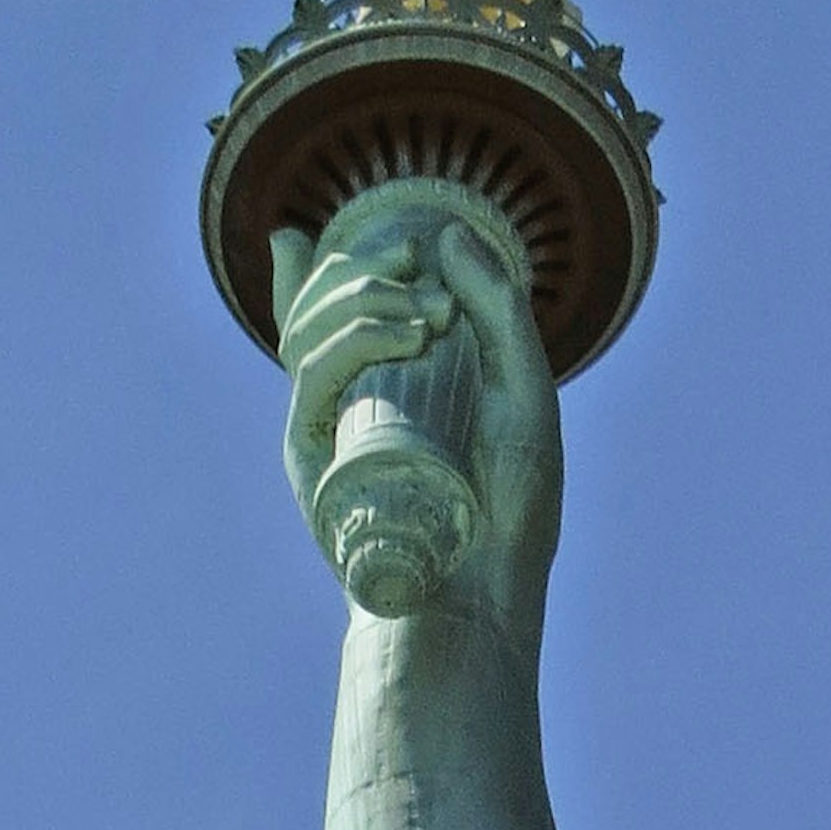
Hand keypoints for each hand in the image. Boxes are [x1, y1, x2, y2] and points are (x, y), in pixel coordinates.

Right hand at [271, 182, 563, 630]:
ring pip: (307, 325)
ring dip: (365, 294)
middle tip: (421, 268)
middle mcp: (342, 399)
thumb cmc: (509, 511)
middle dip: (365, 263)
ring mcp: (320, 425)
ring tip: (428, 313)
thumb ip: (498, 311)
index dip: (358, 254)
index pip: (338, 296)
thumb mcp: (523, 394)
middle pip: (318, 298)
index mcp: (382, 380)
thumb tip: (447, 231)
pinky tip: (405, 332)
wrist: (486, 598)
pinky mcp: (308, 456)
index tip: (417, 249)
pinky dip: (355, 336)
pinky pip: (311, 372)